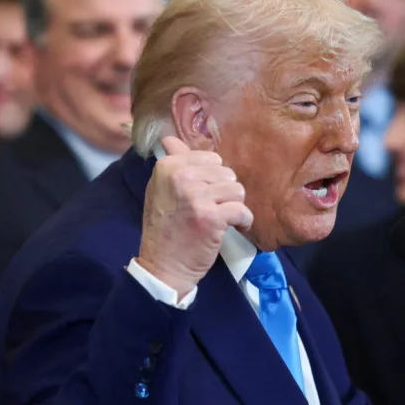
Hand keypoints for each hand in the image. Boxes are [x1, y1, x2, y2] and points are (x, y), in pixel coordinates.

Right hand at [137, 136, 252, 297]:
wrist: (162, 266)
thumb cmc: (165, 228)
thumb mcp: (160, 190)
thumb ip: (172, 163)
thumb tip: (170, 137)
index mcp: (168, 166)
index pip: (211, 159)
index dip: (214, 179)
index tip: (206, 196)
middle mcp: (181, 177)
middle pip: (226, 173)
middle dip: (225, 193)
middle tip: (213, 210)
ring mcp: (196, 196)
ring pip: (237, 190)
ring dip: (234, 207)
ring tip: (222, 219)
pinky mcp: (211, 217)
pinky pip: (242, 210)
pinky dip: (244, 221)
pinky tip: (234, 227)